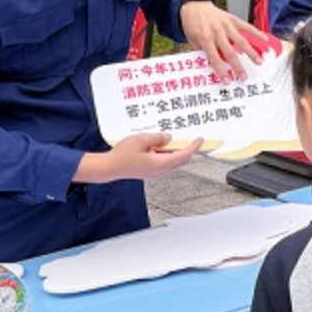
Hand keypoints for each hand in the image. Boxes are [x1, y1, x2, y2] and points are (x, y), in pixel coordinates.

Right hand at [74, 132, 202, 182]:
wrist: (110, 167)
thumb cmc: (122, 155)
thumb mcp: (141, 140)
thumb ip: (157, 138)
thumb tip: (169, 137)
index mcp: (160, 164)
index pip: (183, 155)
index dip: (193, 147)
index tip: (200, 139)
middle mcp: (161, 171)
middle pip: (181, 160)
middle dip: (188, 149)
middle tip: (192, 138)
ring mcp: (156, 173)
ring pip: (174, 162)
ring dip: (177, 151)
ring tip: (173, 139)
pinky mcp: (152, 172)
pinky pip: (166, 163)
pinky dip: (169, 154)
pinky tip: (163, 145)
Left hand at [179, 0, 265, 81]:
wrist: (194, 5)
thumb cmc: (192, 23)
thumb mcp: (191, 40)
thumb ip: (200, 52)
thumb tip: (210, 65)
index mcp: (205, 38)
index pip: (215, 59)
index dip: (221, 71)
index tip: (227, 81)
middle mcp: (217, 32)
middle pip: (230, 52)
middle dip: (238, 66)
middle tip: (244, 76)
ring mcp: (226, 25)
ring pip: (241, 41)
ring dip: (251, 53)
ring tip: (259, 61)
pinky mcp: (233, 19)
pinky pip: (246, 27)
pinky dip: (256, 33)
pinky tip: (264, 39)